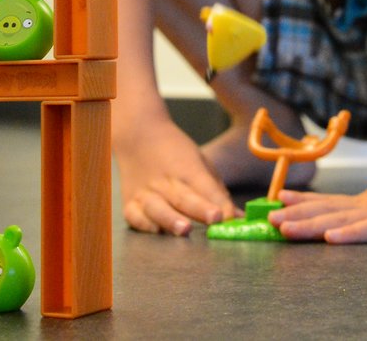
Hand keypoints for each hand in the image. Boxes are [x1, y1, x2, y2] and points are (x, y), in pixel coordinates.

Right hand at [114, 118, 237, 235]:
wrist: (138, 135)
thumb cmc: (175, 152)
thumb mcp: (200, 162)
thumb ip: (217, 192)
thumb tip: (237, 218)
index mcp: (187, 168)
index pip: (204, 186)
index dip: (217, 201)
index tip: (230, 216)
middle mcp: (165, 181)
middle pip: (184, 198)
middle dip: (200, 209)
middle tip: (216, 219)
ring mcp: (146, 193)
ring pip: (158, 208)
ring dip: (171, 219)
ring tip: (185, 229)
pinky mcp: (130, 203)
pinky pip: (135, 217)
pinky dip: (144, 224)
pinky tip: (156, 231)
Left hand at [267, 156, 366, 243]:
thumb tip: (363, 207)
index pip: (331, 204)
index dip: (303, 204)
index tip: (276, 204)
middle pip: (329, 212)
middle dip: (297, 216)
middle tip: (267, 219)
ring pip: (343, 221)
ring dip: (311, 225)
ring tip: (284, 227)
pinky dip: (351, 234)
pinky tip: (331, 237)